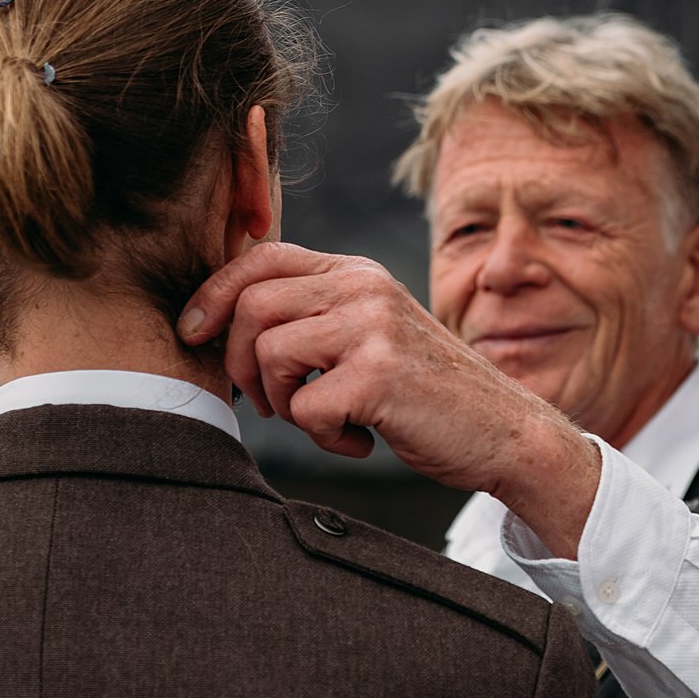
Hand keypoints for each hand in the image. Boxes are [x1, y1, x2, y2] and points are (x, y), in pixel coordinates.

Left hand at [180, 242, 600, 555]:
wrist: (505, 432)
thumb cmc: (427, 394)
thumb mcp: (371, 335)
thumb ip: (316, 316)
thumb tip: (221, 325)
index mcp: (358, 272)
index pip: (261, 256)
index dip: (213, 293)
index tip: (193, 333)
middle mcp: (365, 287)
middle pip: (252, 305)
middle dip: (241, 364)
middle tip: (268, 404)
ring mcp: (374, 326)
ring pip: (270, 354)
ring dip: (281, 404)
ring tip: (323, 422)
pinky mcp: (381, 373)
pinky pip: (304, 407)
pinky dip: (322, 438)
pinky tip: (358, 441)